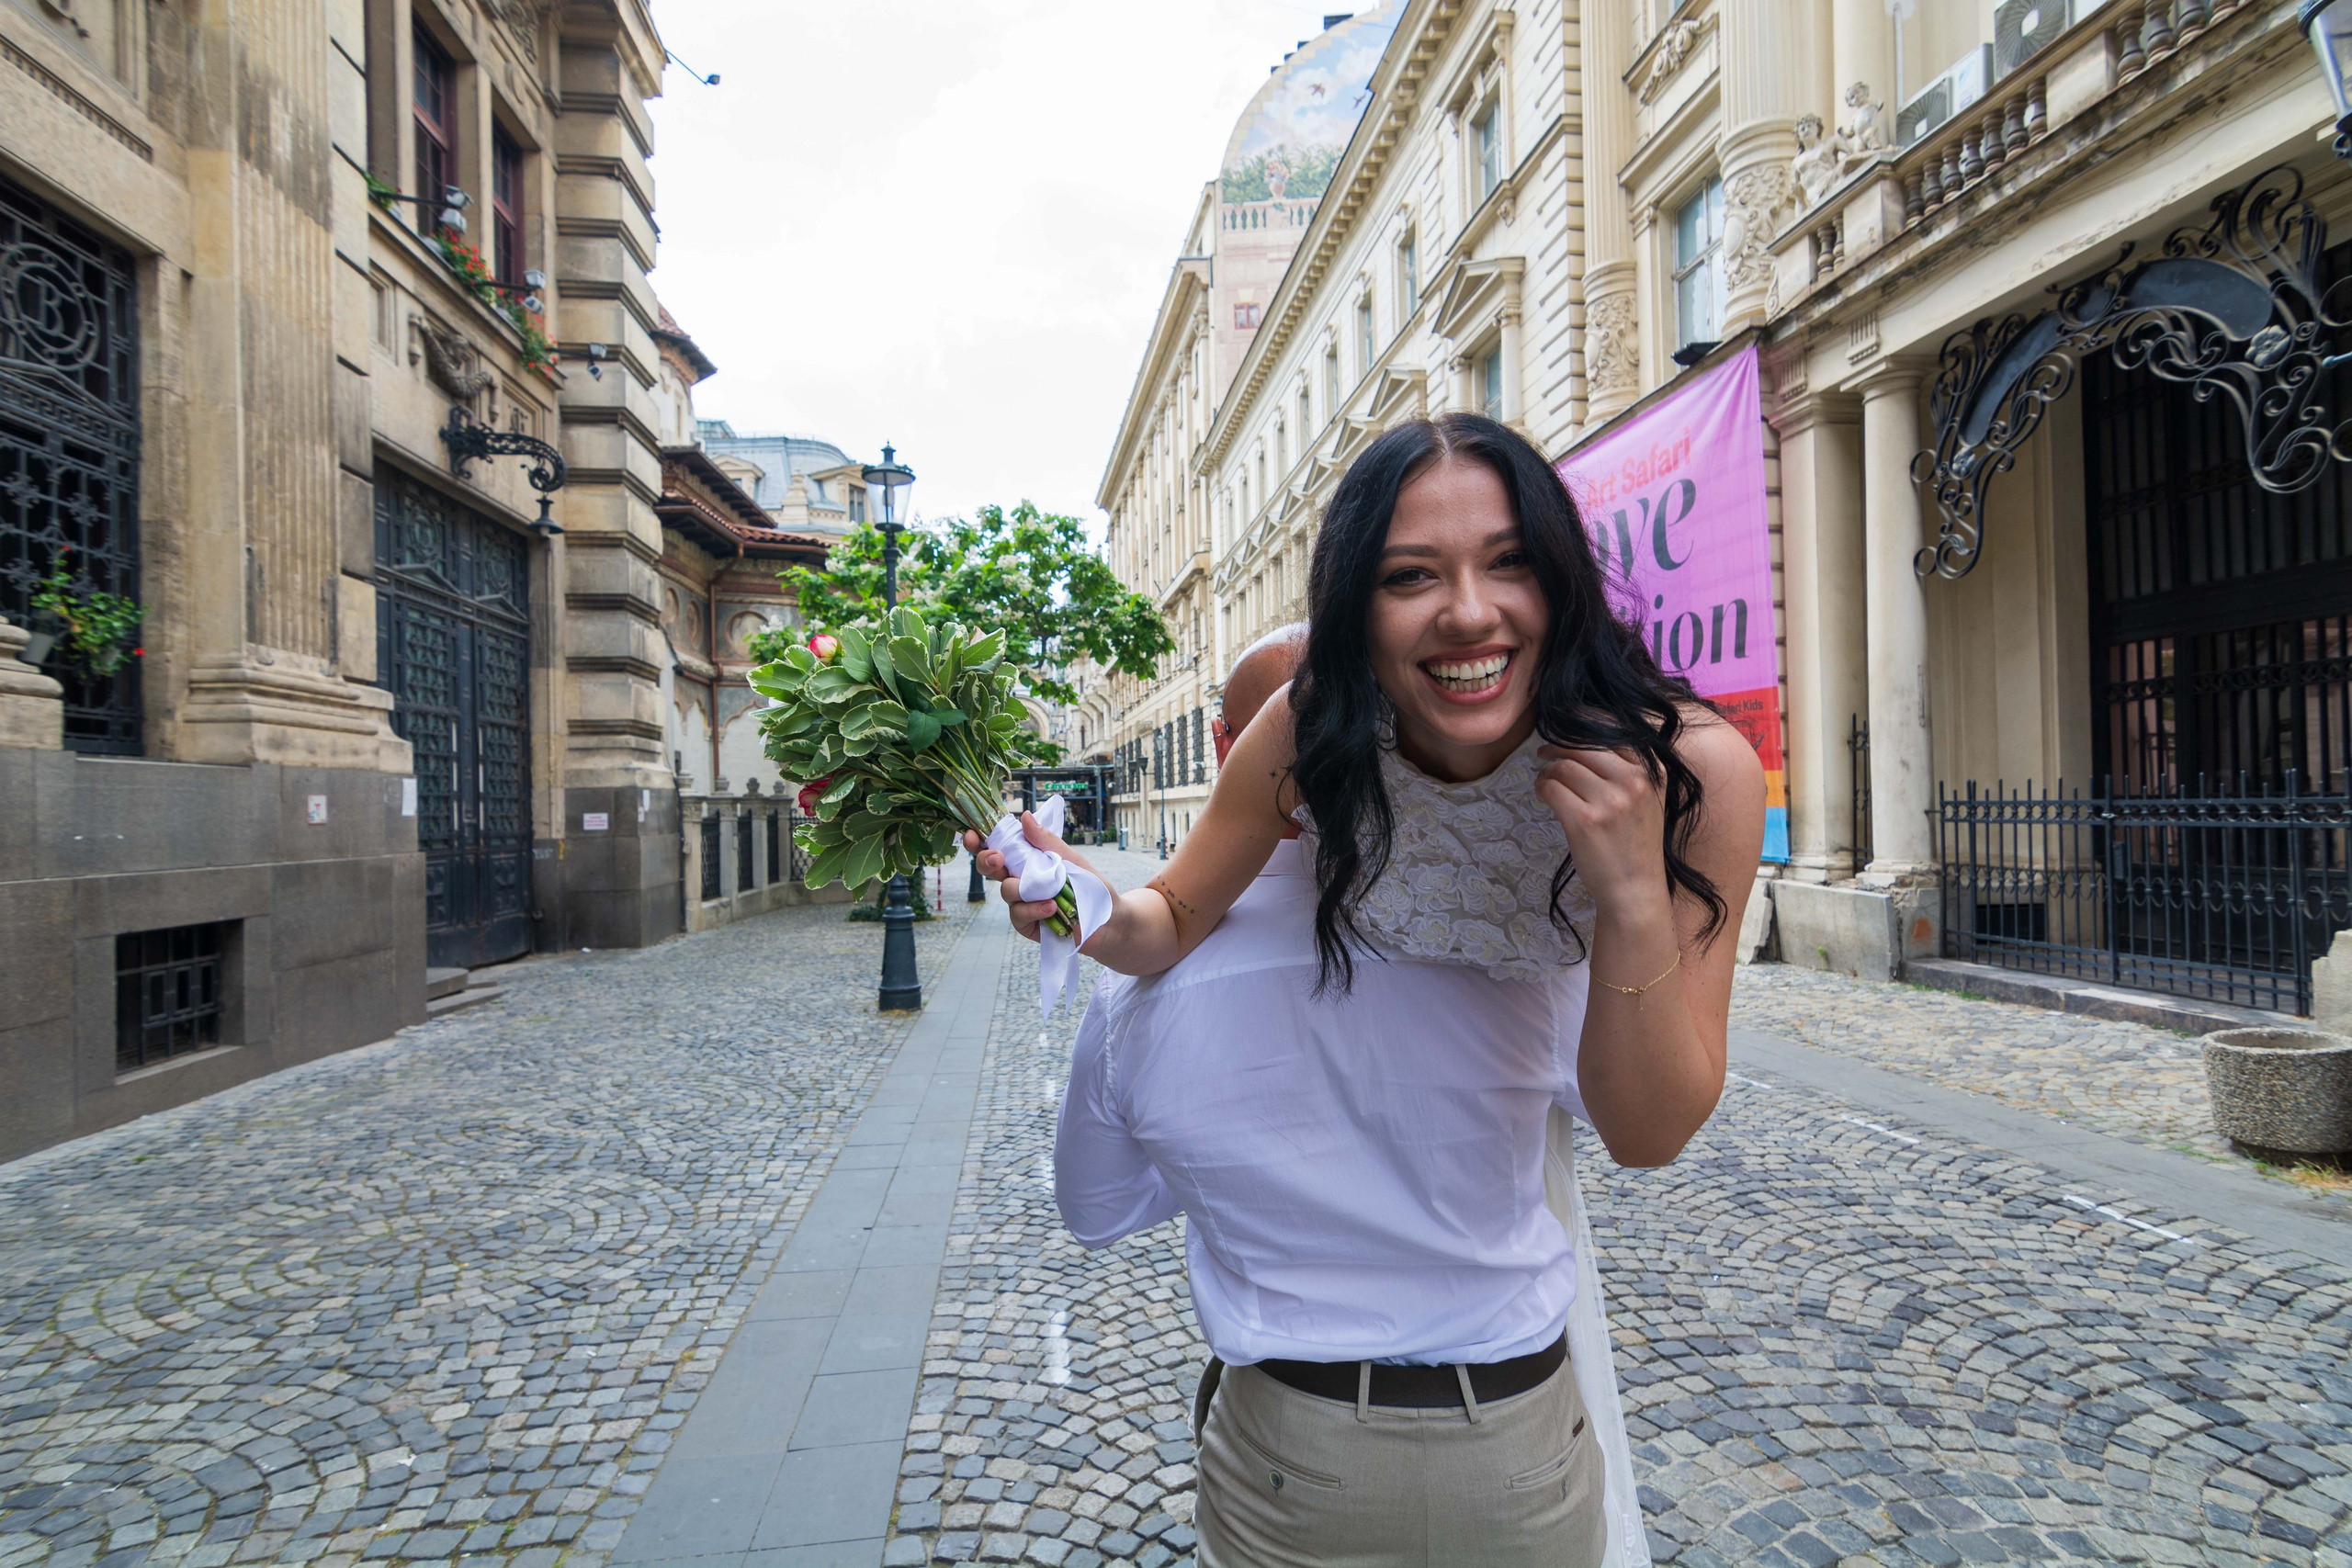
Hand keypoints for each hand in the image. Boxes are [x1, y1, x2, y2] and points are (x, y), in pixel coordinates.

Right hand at [961, 812, 1097, 943]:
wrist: (1107, 918)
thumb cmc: (1089, 884)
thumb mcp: (1069, 857)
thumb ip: (1045, 840)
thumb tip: (1024, 816)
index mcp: (1025, 859)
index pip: (996, 847)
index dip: (980, 841)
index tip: (971, 834)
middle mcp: (1018, 879)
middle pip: (989, 868)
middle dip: (987, 861)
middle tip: (997, 858)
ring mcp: (1020, 902)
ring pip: (1006, 891)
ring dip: (1024, 890)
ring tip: (1051, 895)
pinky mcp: (1025, 923)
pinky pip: (1018, 914)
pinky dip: (1034, 910)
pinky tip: (1051, 909)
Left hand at [1535, 746, 1670, 919]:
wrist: (1635, 890)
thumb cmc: (1636, 845)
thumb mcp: (1648, 800)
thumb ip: (1628, 770)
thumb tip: (1586, 739)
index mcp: (1651, 772)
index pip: (1611, 732)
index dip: (1581, 728)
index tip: (1566, 733)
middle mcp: (1633, 782)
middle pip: (1582, 746)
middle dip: (1558, 747)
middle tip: (1545, 754)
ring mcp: (1608, 802)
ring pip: (1563, 766)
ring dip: (1548, 770)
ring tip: (1546, 780)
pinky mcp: (1583, 820)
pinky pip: (1550, 787)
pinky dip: (1541, 787)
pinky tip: (1544, 793)